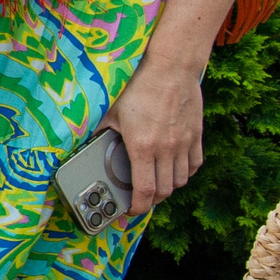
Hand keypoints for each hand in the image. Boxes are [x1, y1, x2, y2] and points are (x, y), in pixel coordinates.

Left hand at [104, 60, 203, 214]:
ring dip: (168, 188)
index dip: (138, 208)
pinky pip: (195, 165)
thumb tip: (83, 143)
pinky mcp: (196, 135)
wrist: (171, 68)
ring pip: (181, 181)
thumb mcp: (111, 110)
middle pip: (164, 191)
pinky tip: (175, 169)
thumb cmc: (139, 86)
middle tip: (141, 199)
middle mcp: (166, 149)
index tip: (131, 212)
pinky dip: (185, 173)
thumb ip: (100, 131)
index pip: (145, 191)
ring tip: (156, 184)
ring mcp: (184, 143)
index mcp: (142, 146)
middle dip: (152, 201)